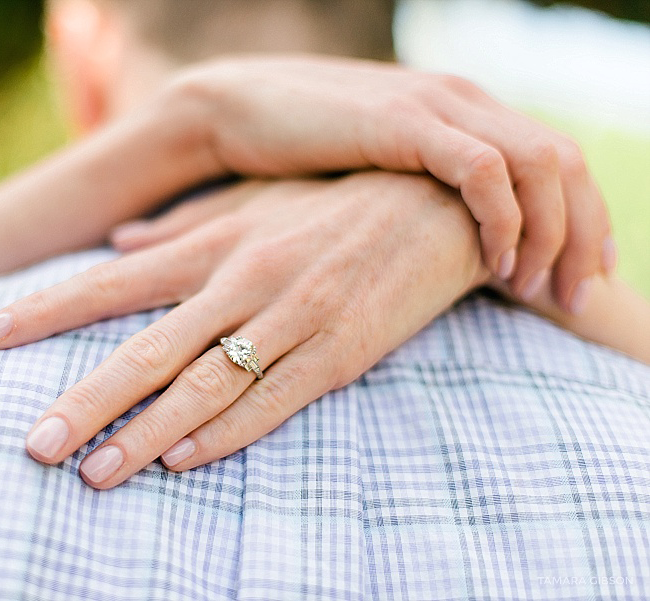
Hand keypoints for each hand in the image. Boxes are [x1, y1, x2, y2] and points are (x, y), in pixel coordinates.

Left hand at [0, 171, 487, 488]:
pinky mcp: (340, 352)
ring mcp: (292, 318)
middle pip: (148, 350)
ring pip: (204, 386)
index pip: (113, 281)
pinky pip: (274, 401)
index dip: (48, 310)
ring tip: (93, 473)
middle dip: (86, 400)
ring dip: (146, 435)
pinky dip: (225, 434)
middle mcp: (242, 280)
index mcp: (216, 242)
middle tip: (34, 445)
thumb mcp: (255, 201)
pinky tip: (182, 463)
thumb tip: (120, 243)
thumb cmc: (334, 202)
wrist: (438, 202)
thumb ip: (184, 224)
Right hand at [161, 55, 614, 310]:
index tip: (583, 277)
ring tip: (538, 290)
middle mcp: (467, 101)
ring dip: (554, 233)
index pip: (560, 160)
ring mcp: (440, 107)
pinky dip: (504, 218)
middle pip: (568, 163)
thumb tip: (457, 243)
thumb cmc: (303, 154)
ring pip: (541, 165)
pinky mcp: (405, 123)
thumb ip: (427, 192)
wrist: (238, 110)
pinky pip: (484, 170)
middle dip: (585, 235)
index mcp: (468, 111)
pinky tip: (496, 263)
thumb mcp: (383, 172)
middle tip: (579, 296)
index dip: (586, 219)